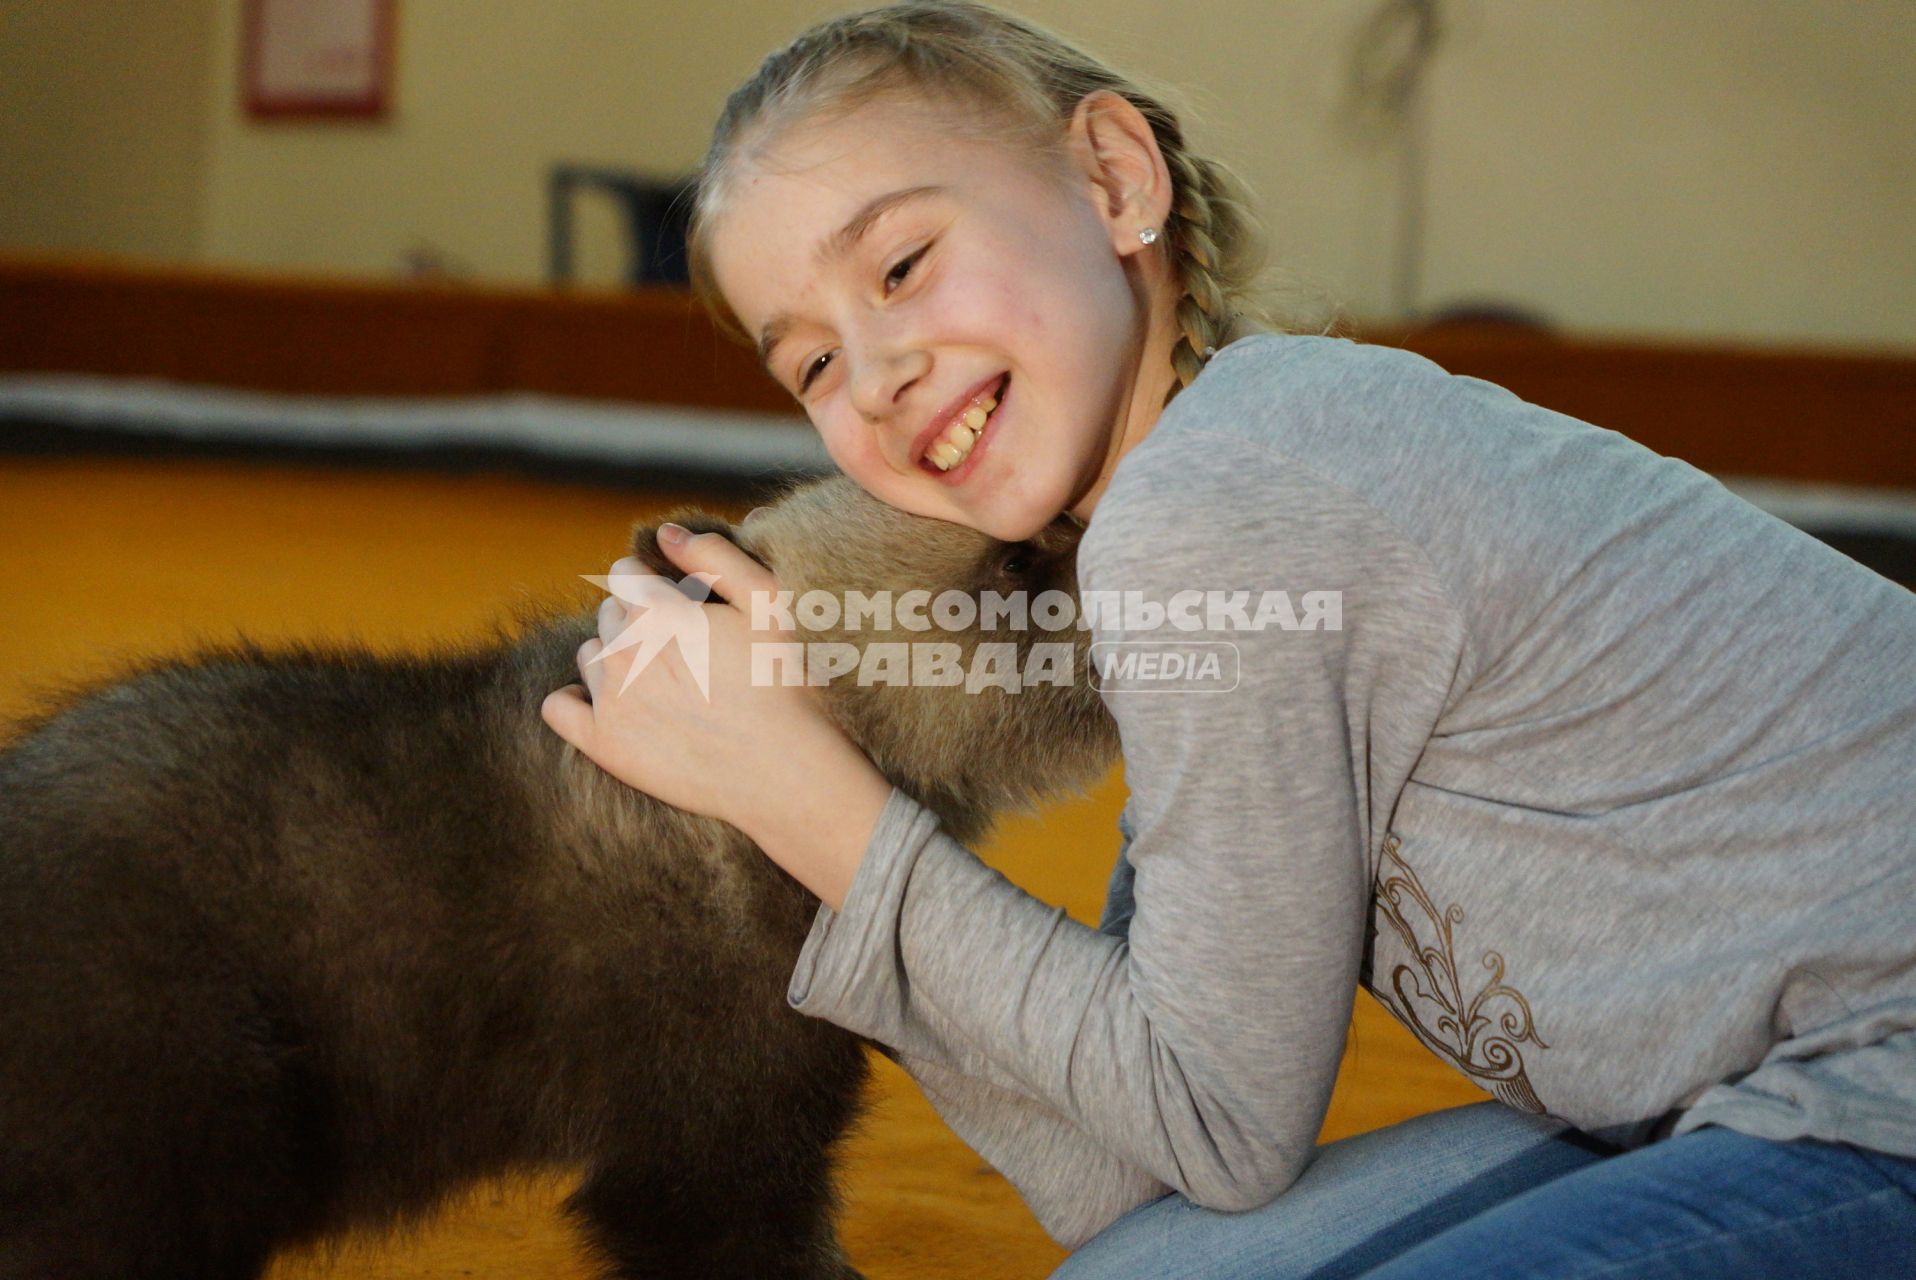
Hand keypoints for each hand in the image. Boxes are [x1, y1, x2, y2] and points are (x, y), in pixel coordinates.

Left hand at [540, 523, 890, 908]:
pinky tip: (612, 706)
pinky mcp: (603, 744)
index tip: (683, 608)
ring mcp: (609, 700)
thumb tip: (665, 533)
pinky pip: (559, 708)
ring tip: (661, 684)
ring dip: (615, 659)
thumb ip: (714, 556)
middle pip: (609, 615)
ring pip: (590, 656)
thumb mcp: (768, 603)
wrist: (787, 773)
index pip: (624, 574)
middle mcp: (624, 651)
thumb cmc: (785, 684)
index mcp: (658, 611)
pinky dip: (575, 701)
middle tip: (683, 651)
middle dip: (637, 622)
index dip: (655, 586)